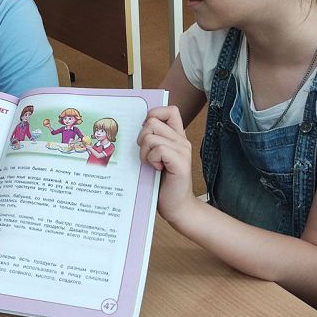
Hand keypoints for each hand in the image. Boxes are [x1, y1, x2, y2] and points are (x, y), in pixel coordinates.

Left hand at [137, 106, 194, 223]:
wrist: (176, 207)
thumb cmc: (162, 183)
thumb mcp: (154, 157)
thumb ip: (151, 141)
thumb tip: (134, 126)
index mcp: (176, 137)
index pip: (169, 110)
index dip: (154, 114)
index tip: (146, 131)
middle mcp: (181, 140)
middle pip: (153, 121)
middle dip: (142, 138)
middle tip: (147, 155)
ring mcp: (183, 150)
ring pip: (152, 136)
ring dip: (145, 152)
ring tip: (152, 164)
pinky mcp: (180, 162)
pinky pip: (158, 149)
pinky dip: (151, 160)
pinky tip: (157, 170)